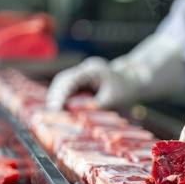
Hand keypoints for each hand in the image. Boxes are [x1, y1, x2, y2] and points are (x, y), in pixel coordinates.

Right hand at [47, 35, 183, 110]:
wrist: (132, 82)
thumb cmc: (125, 88)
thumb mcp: (114, 97)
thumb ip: (97, 103)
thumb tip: (78, 112)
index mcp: (92, 69)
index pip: (69, 80)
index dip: (60, 95)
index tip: (55, 109)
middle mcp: (84, 70)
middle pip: (62, 81)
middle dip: (55, 97)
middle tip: (52, 113)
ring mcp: (82, 75)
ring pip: (63, 86)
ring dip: (57, 99)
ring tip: (54, 114)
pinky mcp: (82, 83)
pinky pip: (68, 91)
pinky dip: (63, 101)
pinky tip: (61, 111)